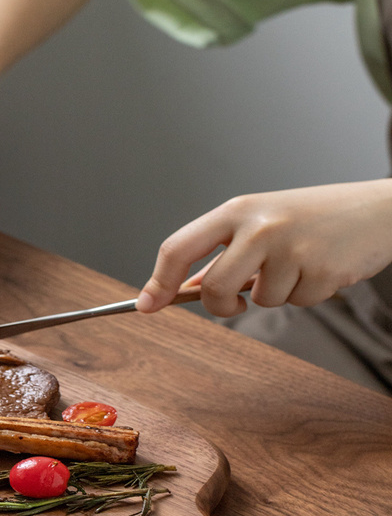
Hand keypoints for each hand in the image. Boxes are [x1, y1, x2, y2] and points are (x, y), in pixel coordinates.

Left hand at [136, 180, 391, 316]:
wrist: (380, 209)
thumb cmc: (313, 217)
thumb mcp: (261, 224)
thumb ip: (222, 255)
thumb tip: (182, 287)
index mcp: (238, 210)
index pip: (179, 247)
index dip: (158, 281)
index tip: (146, 304)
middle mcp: (259, 225)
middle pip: (213, 289)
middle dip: (221, 306)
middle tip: (237, 301)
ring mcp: (290, 247)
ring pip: (260, 300)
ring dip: (277, 293)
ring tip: (301, 262)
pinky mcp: (321, 269)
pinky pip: (297, 302)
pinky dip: (307, 294)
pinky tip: (322, 266)